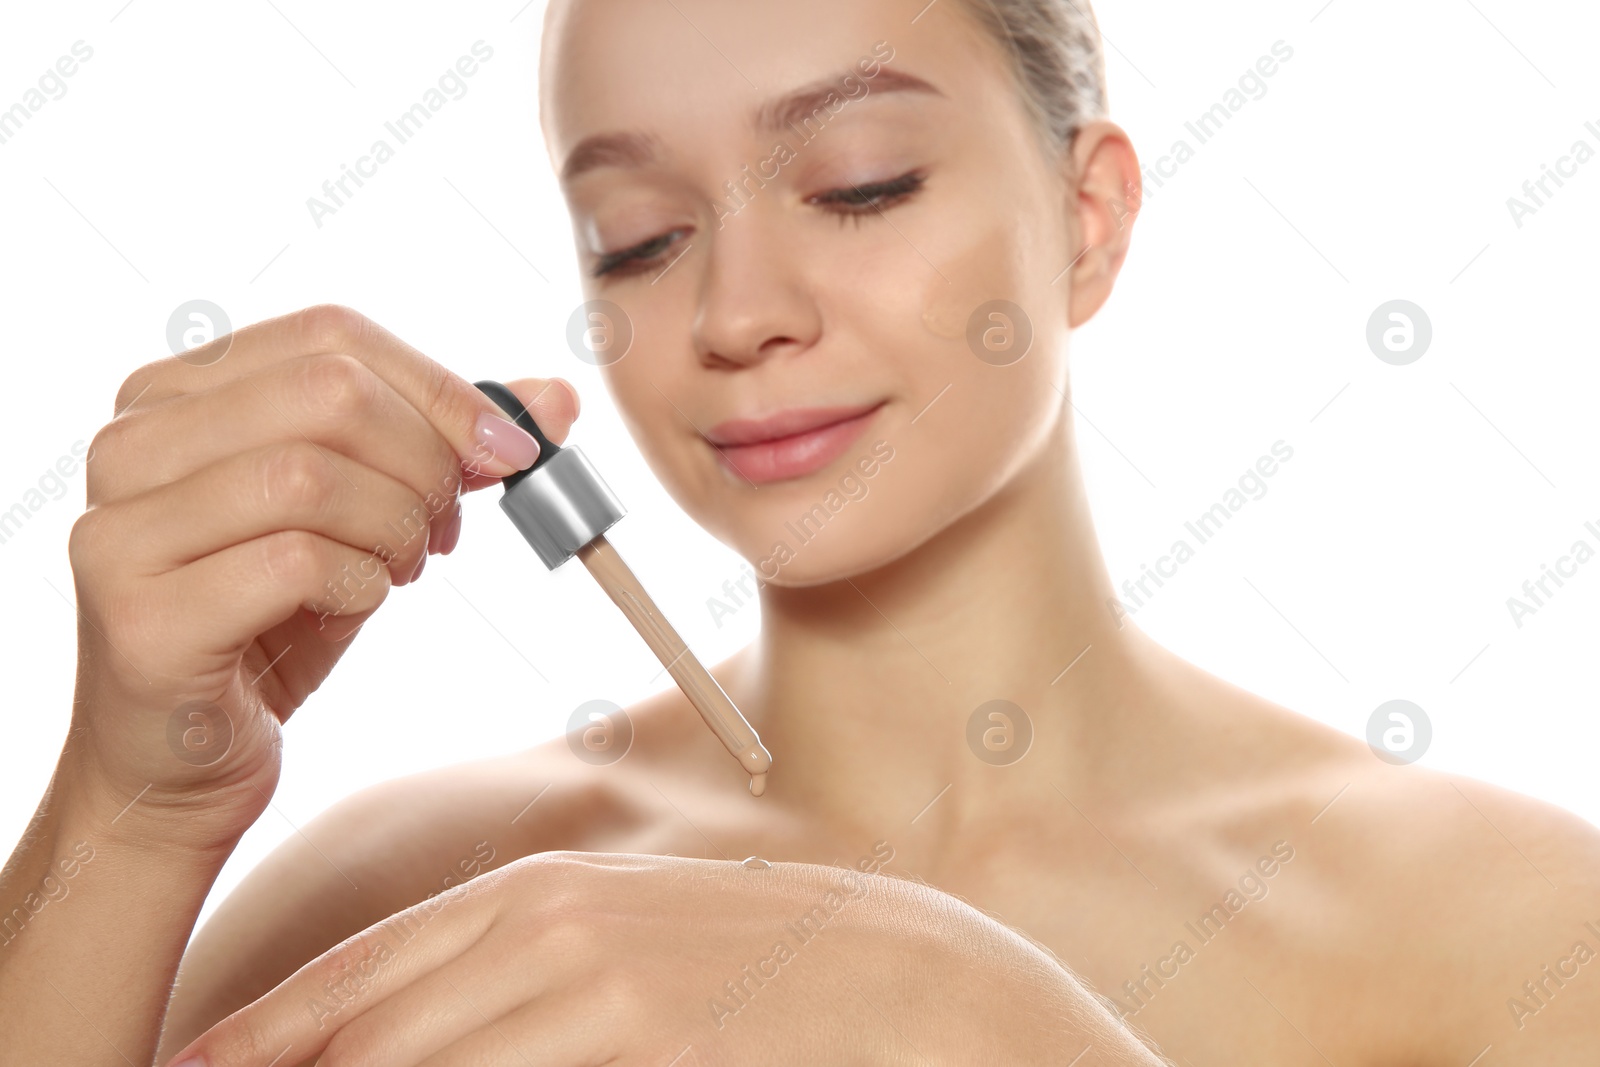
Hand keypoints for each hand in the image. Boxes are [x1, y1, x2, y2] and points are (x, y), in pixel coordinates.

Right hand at [64, 304, 578, 847]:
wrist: (180, 763)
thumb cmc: (271, 627)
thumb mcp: (366, 518)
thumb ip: (447, 448)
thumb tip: (555, 397)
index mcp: (174, 394)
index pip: (333, 335)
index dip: (442, 389)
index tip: (508, 454)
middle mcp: (129, 444)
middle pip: (329, 393)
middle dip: (425, 462)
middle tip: (444, 527)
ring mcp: (121, 528)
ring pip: (312, 476)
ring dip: (395, 527)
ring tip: (399, 569)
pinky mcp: (142, 614)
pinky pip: (296, 562)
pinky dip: (361, 585)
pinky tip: (354, 607)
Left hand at [167, 851, 1161, 1066]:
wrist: (929, 990)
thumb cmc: (786, 971)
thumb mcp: (651, 945)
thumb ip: (546, 980)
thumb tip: (449, 1022)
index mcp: (551, 899)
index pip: (372, 971)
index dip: (274, 1027)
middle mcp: (554, 930)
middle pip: (370, 1023)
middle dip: (284, 1064)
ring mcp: (596, 988)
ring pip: (420, 1056)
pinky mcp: (647, 1032)